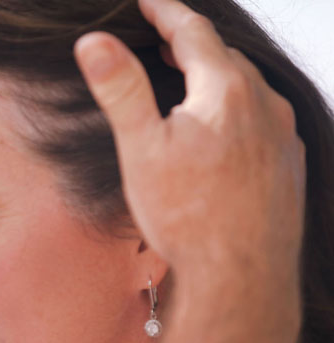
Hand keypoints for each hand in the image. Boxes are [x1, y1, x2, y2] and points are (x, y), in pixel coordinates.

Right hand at [74, 0, 304, 287]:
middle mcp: (263, 103)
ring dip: (218, 76)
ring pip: (248, 88)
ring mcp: (282, 134)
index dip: (166, 12)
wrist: (240, 274)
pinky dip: (239, 110)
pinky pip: (264, 119)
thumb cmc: (186, 215)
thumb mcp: (141, 149)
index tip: (148, 1)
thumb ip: (121, 89)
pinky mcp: (289, 163)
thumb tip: (94, 41)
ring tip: (192, 81)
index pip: (194, 32)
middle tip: (165, 38)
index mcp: (223, 91)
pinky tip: (225, 131)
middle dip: (192, 42)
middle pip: (224, 57)